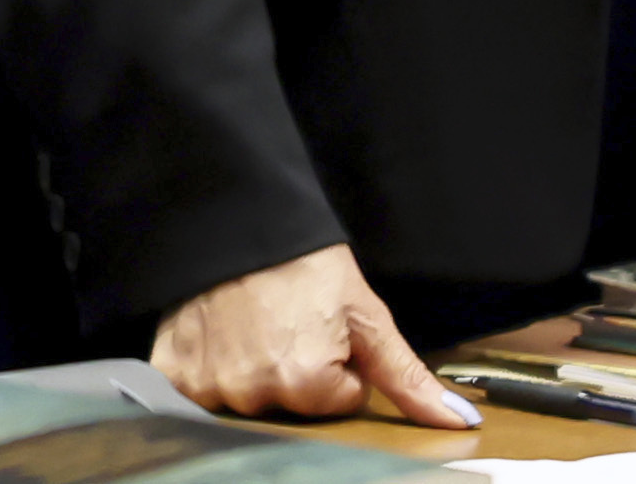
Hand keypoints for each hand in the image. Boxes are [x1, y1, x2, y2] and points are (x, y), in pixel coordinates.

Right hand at [149, 245, 478, 425]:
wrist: (236, 214)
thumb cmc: (303, 261)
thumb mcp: (366, 315)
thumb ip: (408, 378)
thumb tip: (460, 422)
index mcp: (307, 382)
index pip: (338, 401)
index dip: (337, 364)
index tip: (321, 327)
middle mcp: (255, 391)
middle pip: (291, 404)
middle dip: (295, 370)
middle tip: (286, 322)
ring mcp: (209, 383)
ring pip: (247, 398)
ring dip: (251, 369)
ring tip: (250, 324)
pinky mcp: (175, 368)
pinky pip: (195, 393)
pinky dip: (204, 368)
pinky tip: (216, 336)